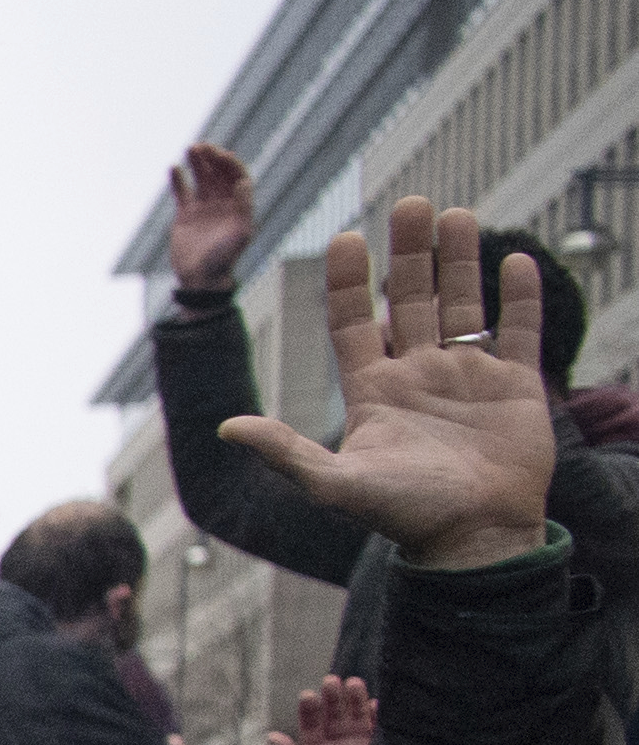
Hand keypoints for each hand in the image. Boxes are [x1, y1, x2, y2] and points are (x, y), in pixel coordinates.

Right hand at [165, 143, 257, 294]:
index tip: (220, 155)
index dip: (229, 164)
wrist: (201, 279)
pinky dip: (179, 180)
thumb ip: (244, 207)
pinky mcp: (186, 216)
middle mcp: (223, 203)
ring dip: (197, 163)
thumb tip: (243, 182)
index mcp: (238, 205)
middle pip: (218, 173)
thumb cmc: (224, 259)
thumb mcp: (240, 234)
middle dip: (212, 158)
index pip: (236, 176)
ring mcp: (204, 208)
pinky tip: (174, 168)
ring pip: (201, 179)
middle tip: (202, 146)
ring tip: (191, 149)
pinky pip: (183, 193)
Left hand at [215, 199, 555, 573]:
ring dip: (458, 260)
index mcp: (374, 391)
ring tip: (453, 214)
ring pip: (461, 303)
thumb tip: (224, 429)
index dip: (352, 282)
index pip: (355, 322)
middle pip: (411, 299)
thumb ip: (284, 453)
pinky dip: (518, 296)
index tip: (348, 238)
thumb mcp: (336, 483)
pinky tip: (516, 258)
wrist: (474, 540)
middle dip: (410, 253)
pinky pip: (518, 330)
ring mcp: (467, 378)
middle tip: (411, 204)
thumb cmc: (405, 516)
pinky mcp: (516, 386)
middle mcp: (418, 376)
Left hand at [265, 673, 374, 744]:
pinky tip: (377, 704)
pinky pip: (377, 727)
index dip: (309, 708)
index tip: (308, 695)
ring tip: (354, 683)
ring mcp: (356, 741)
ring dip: (355, 699)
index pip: (310, 722)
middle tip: (331, 682)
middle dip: (332, 697)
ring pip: (355, 714)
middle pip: (333, 713)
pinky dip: (377, 715)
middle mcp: (334, 739)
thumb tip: (271, 735)